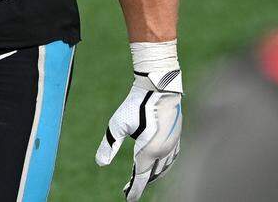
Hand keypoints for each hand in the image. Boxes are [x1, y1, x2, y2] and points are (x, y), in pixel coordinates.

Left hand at [96, 70, 182, 200]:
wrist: (160, 87)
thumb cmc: (137, 104)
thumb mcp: (117, 124)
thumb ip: (109, 145)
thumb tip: (100, 163)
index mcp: (149, 151)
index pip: (141, 177)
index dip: (134, 190)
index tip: (128, 199)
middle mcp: (164, 152)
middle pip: (152, 175)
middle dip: (142, 183)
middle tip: (130, 190)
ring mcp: (173, 145)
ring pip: (164, 168)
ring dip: (154, 176)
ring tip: (144, 179)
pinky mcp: (177, 137)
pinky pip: (171, 159)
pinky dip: (164, 167)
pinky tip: (160, 165)